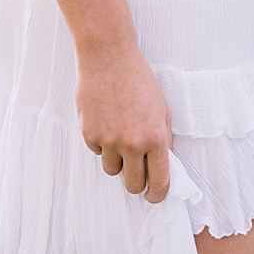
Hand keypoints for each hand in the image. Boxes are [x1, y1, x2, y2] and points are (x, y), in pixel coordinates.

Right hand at [75, 43, 172, 202]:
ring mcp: (109, 140)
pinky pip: (97, 151)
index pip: (160, 182)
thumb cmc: (138, 79)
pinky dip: (101, 142)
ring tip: (119, 134)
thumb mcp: (161, 107)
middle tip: (135, 169)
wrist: (108, 57)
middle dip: (136, 182)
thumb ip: (164, 139)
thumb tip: (163, 165)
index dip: (157, 195)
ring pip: (112, 170)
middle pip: (133, 184)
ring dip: (117, 160)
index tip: (153, 196)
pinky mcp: (90, 134)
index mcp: (155, 137)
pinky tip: (105, 119)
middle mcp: (133, 143)